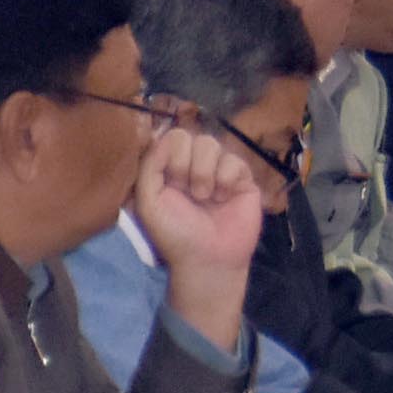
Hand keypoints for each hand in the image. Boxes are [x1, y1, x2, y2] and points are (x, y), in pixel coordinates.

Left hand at [126, 117, 265, 341]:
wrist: (208, 257)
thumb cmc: (174, 233)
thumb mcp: (149, 201)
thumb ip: (150, 165)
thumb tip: (164, 134)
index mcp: (170, 169)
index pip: (173, 137)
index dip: (173, 156)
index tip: (172, 183)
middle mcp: (194, 166)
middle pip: (194, 137)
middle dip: (190, 167)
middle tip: (190, 194)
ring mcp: (219, 171)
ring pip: (214, 145)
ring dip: (207, 174)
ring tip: (207, 198)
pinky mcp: (243, 179)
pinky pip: (236, 161)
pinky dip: (227, 179)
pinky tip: (224, 198)